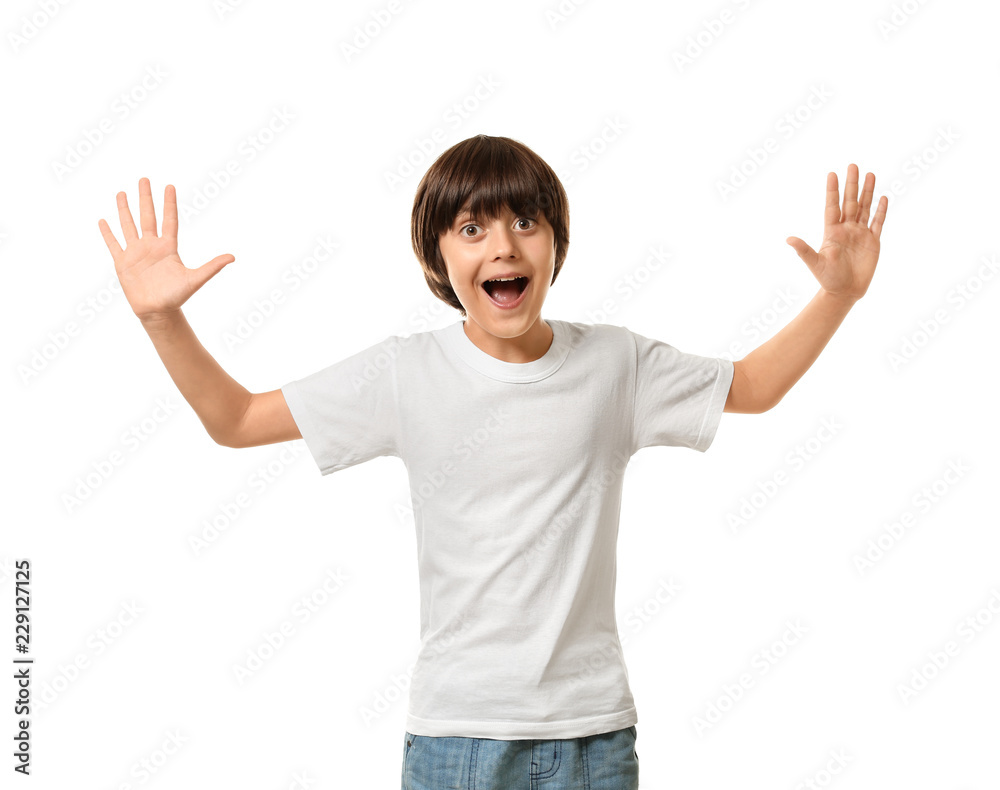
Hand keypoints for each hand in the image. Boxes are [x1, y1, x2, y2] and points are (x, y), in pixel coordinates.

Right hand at [98, 178, 234, 322]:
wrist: (158, 311)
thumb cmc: (177, 297)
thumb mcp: (195, 279)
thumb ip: (212, 267)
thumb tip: (232, 257)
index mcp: (168, 247)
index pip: (169, 220)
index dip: (169, 203)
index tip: (169, 186)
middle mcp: (151, 246)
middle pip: (147, 216)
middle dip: (145, 198)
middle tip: (144, 179)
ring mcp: (136, 253)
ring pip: (129, 225)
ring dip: (125, 210)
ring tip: (122, 193)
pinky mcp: (123, 262)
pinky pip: (113, 244)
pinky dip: (108, 233)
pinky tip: (103, 220)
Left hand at [785, 164, 887, 302]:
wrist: (844, 292)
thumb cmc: (827, 279)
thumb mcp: (815, 263)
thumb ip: (804, 250)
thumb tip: (788, 239)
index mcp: (832, 232)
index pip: (832, 206)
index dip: (832, 191)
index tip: (832, 173)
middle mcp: (846, 229)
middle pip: (850, 202)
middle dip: (852, 184)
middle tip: (853, 165)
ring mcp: (860, 234)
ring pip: (865, 208)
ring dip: (868, 192)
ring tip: (870, 174)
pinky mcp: (873, 242)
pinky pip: (878, 223)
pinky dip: (881, 211)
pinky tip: (883, 198)